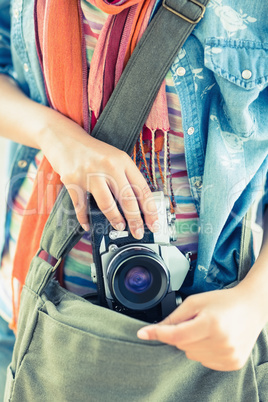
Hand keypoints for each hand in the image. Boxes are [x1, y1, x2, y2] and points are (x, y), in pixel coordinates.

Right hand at [40, 112, 157, 237]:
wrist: (64, 137)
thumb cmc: (92, 151)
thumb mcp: (114, 158)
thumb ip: (125, 177)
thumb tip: (137, 206)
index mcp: (122, 160)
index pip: (142, 189)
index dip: (150, 209)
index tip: (154, 223)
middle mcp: (108, 166)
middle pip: (127, 199)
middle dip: (135, 220)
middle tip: (138, 232)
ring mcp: (90, 174)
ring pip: (107, 204)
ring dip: (115, 220)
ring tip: (120, 227)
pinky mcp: (72, 181)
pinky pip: (81, 207)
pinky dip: (85, 219)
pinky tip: (89, 225)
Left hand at [137, 287, 264, 370]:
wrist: (251, 308)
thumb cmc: (222, 301)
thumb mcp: (195, 302)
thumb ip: (173, 317)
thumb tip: (149, 330)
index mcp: (212, 324)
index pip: (176, 335)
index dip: (158, 333)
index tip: (142, 333)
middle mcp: (221, 343)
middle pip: (182, 345)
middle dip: (183, 333)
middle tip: (197, 321)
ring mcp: (228, 355)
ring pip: (191, 354)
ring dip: (193, 343)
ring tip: (208, 328)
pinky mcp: (232, 363)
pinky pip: (204, 361)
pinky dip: (204, 351)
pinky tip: (215, 338)